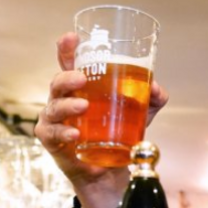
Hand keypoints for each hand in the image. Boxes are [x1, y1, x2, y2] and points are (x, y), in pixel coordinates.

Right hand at [34, 32, 168, 207]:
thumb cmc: (118, 132)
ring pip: (53, 106)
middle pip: (58, 81)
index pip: (69, 62)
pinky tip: (75, 134)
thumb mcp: (140, 112)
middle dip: (67, 76)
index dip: (67, 48)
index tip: (71, 38)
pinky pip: (52, 133)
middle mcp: (64, 98)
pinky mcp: (52, 140)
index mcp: (80, 86)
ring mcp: (55, 119)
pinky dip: (63, 132)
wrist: (110, 169)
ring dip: (67, 105)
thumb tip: (155, 87)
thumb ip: (152, 96)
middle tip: (82, 78)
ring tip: (82, 106)